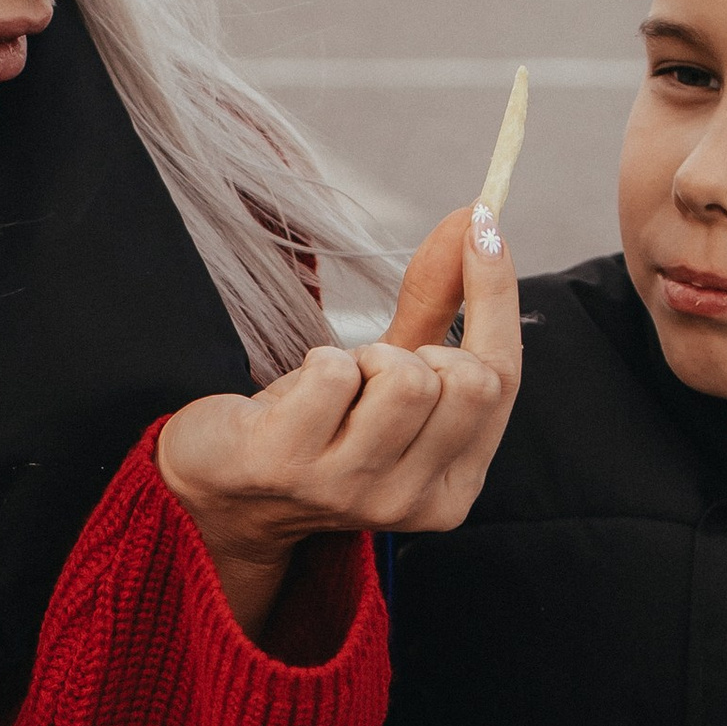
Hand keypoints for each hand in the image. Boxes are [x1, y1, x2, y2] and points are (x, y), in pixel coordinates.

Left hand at [155, 203, 522, 634]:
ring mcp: (349, 492)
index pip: (503, 382)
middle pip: (468, 381)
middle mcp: (410, 501)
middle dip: (422, 349)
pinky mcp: (287, 466)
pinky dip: (317, 363)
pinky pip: (333, 374)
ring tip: (336, 385)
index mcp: (452, 488)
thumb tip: (479, 224)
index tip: (485, 230)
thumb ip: (440, 306)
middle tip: (376, 369)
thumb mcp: (388, 374)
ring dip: (366, 357)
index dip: (496, 297)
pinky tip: (298, 396)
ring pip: (406, 379)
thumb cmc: (316, 427)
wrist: (223, 488)